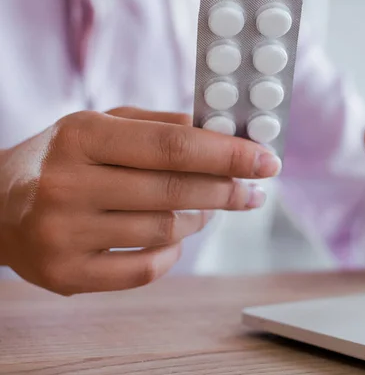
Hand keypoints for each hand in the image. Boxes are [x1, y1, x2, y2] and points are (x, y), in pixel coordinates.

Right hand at [0, 107, 280, 294]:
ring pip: (164, 231)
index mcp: (82, 136)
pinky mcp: (64, 275)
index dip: (226, 153)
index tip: (266, 159)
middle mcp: (68, 184)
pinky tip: (177, 236)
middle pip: (174, 189)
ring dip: (199, 218)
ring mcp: (63, 234)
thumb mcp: (102, 124)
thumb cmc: (64, 156)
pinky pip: (143, 270)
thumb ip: (160, 124)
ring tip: (209, 206)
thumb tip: (221, 131)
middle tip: (255, 187)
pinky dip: (171, 253)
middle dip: (227, 189)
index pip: (172, 145)